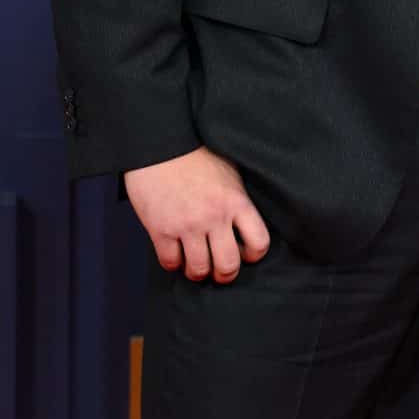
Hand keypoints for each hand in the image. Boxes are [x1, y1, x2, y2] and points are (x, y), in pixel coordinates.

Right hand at [124, 146, 270, 282]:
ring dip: (198, 272)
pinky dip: (174, 263)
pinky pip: (170, 262)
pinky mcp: (160, 229)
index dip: (254, 255)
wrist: (161, 144)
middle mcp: (214, 216)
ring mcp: (186, 225)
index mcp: (236, 201)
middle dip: (225, 274)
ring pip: (199, 270)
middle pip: (228, 265)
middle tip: (220, 271)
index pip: (259, 242)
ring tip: (197, 265)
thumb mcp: (230, 173)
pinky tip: (176, 254)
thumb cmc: (197, 155)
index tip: (245, 254)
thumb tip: (245, 227)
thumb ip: (238, 200)